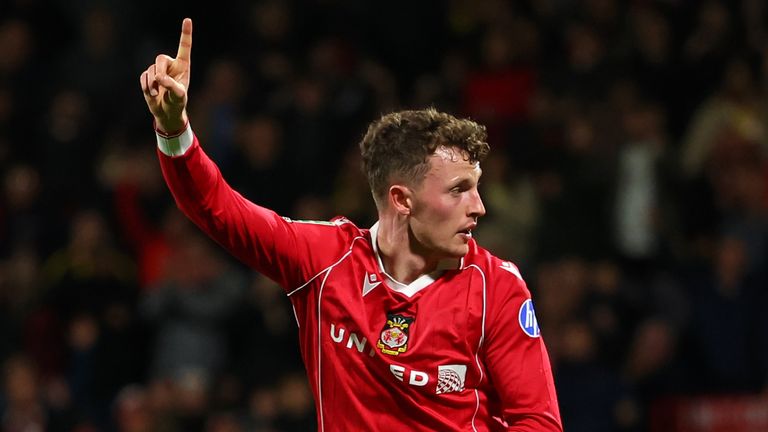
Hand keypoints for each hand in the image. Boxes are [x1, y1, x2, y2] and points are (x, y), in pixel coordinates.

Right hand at [140, 18, 192, 132]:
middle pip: (160, 58)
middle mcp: (170, 65)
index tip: (187, 20)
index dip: (185, 33)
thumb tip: (159, 78)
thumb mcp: (179, 96)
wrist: (167, 112)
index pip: (184, 47)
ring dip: (153, 84)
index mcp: (183, 66)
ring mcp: (158, 70)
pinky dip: (146, 86)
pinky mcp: (148, 76)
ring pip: (151, 70)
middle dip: (159, 71)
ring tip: (158, 94)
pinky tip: (152, 94)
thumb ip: (171, 85)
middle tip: (160, 82)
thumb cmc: (177, 103)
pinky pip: (143, 77)